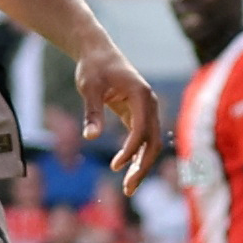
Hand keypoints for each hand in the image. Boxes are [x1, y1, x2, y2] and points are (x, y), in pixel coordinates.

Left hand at [76, 46, 165, 186]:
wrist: (98, 53)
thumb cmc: (94, 68)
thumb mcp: (89, 88)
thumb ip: (92, 112)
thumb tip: (90, 137)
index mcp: (142, 95)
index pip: (141, 129)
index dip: (130, 149)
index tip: (114, 166)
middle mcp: (150, 104)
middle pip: (153, 141)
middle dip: (142, 166)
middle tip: (128, 189)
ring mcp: (147, 110)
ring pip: (151, 143)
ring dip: (141, 166)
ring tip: (128, 189)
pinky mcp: (139, 115)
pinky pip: (142, 140)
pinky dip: (137, 156)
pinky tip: (127, 172)